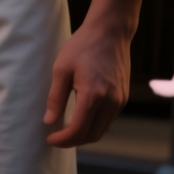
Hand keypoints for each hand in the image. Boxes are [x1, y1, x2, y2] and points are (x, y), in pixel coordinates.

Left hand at [44, 0, 147, 146]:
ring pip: (102, 130)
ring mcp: (120, 100)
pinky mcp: (123, 96)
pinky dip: (94, 125)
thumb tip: (49, 121)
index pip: (78, 130)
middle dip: (72, 141)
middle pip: (92, 135)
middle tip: (55, 138)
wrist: (111, 32)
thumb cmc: (83, 46)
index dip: (62, 140)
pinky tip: (80, 120)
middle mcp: (112, 101)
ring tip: (65, 131)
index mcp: (94, 95)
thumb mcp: (61, 69)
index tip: (49, 139)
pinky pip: (108, 120)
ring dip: (84, 135)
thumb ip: (55, 97)